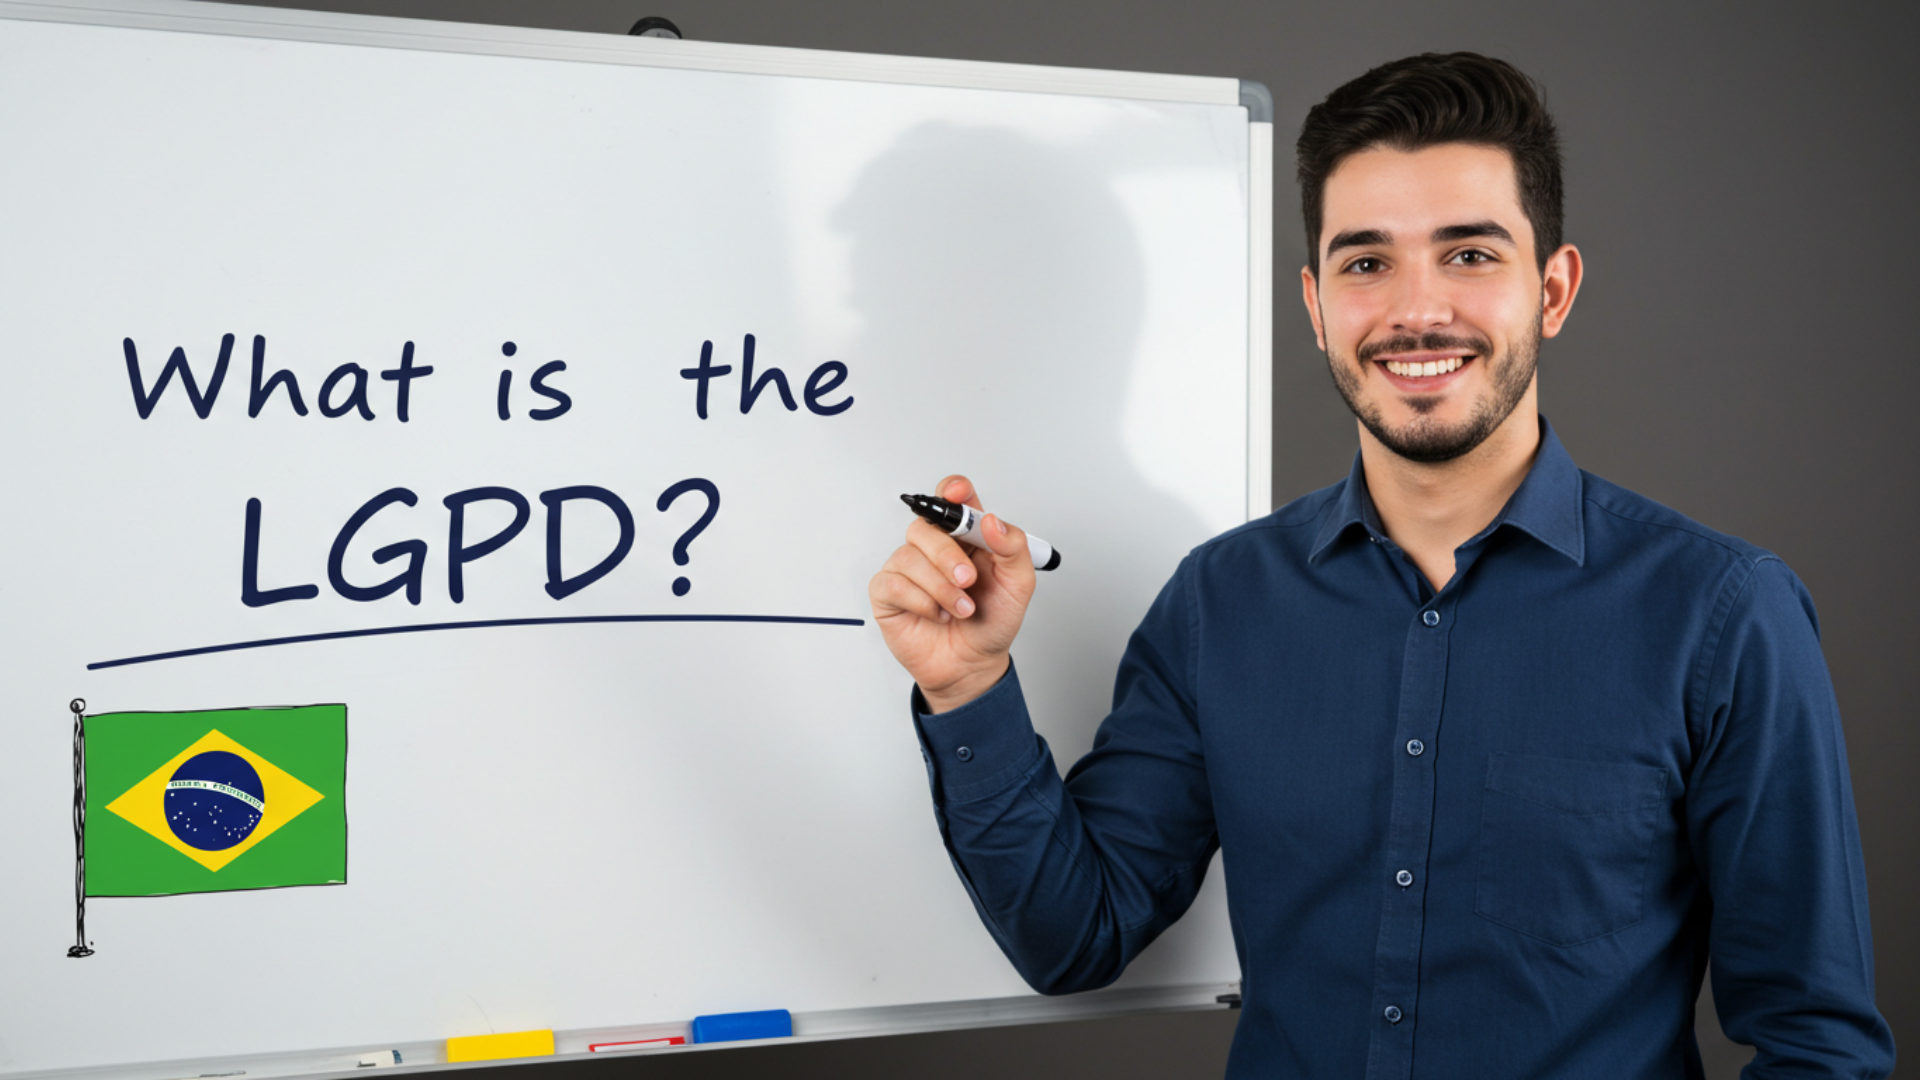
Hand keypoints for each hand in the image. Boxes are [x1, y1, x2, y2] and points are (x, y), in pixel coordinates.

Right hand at [869, 475, 1036, 711]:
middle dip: (948, 556)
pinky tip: (937, 615)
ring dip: (940, 588)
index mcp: (965, 536)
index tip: (958, 494)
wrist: (974, 664)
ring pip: (909, 556)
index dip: (951, 490)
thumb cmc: (992, 621)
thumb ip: (1013, 548)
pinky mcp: (888, 592)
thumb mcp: (1018, 585)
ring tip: (960, 608)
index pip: (952, 499)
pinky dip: (921, 602)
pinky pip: (894, 583)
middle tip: (968, 582)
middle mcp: (933, 547)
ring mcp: (907, 568)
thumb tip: (992, 522)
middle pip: (926, 526)